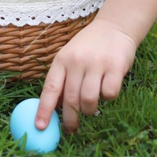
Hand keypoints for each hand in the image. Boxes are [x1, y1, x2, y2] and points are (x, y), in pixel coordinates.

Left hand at [36, 19, 139, 133]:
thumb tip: (55, 109)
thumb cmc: (89, 48)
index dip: (44, 109)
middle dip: (70, 119)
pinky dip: (108, 98)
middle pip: (71, 99)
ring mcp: (97, 63)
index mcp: (62, 60)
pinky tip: (107, 89)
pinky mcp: (116, 67)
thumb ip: (63, 80)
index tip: (40, 127)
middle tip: (71, 129)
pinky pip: (109, 93)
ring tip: (91, 108)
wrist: (114, 27)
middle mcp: (77, 61)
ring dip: (89, 110)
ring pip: (89, 99)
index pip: (50, 89)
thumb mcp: (70, 58)